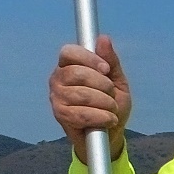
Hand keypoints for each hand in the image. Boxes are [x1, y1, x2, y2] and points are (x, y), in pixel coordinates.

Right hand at [51, 37, 131, 163]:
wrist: (110, 135)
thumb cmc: (112, 105)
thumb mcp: (117, 81)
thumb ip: (111, 61)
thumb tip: (103, 38)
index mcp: (69, 65)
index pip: (70, 52)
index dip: (89, 58)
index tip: (106, 70)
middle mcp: (57, 78)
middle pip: (77, 73)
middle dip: (103, 85)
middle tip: (111, 94)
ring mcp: (56, 97)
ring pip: (81, 94)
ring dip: (105, 103)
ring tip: (112, 109)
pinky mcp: (60, 115)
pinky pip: (81, 114)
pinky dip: (101, 117)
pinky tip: (108, 120)